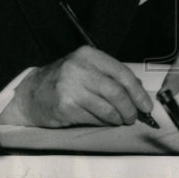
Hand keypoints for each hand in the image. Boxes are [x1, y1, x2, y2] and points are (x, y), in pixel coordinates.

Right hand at [0, 46, 153, 126]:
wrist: (32, 93)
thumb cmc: (65, 80)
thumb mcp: (86, 68)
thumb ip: (110, 75)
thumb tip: (138, 90)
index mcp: (88, 54)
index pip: (121, 72)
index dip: (137, 91)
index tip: (146, 105)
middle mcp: (79, 68)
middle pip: (116, 92)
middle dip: (130, 108)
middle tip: (133, 117)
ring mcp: (70, 87)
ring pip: (106, 108)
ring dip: (118, 118)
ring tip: (120, 120)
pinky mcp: (65, 107)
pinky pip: (93, 118)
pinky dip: (104, 123)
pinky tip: (105, 122)